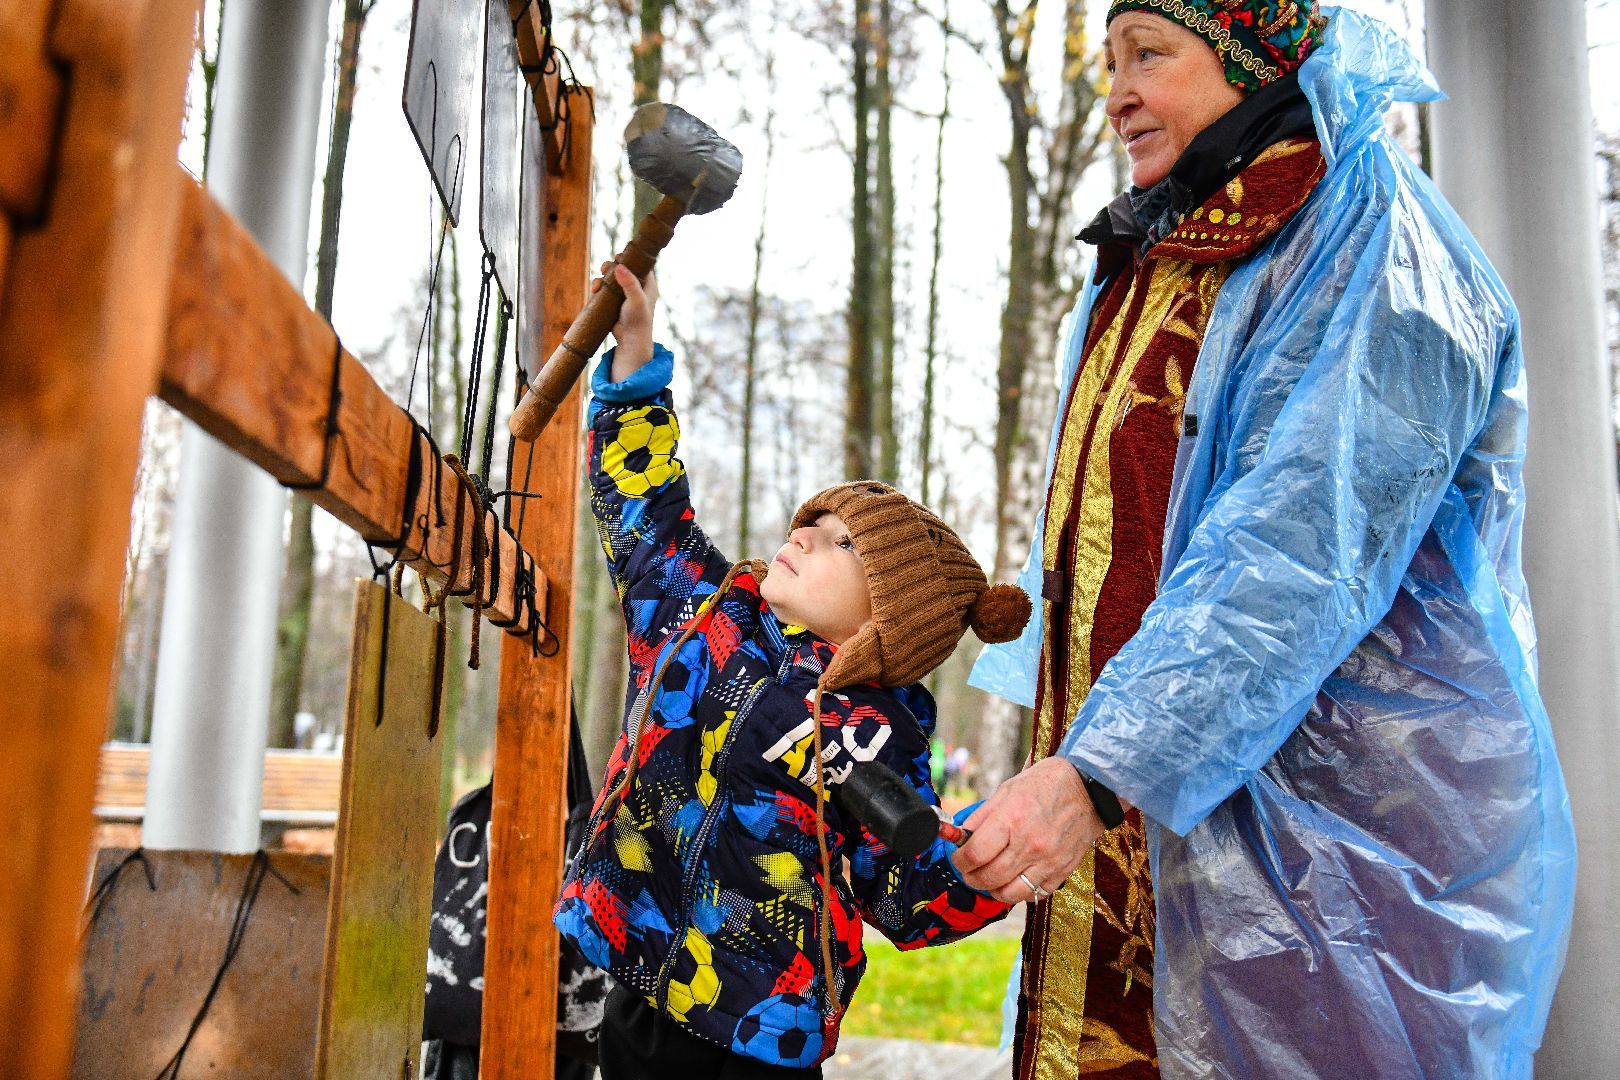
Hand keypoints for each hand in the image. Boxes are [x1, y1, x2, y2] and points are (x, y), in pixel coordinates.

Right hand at [594, 262, 657, 381]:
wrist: (630, 340)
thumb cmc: (638, 320)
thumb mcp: (636, 300)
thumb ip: (629, 282)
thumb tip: (619, 266)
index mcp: (647, 285)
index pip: (640, 265)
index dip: (629, 258)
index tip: (618, 257)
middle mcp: (636, 288)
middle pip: (622, 270)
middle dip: (611, 267)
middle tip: (604, 268)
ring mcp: (624, 295)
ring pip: (611, 279)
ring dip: (602, 278)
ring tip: (597, 284)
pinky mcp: (613, 303)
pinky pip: (605, 290)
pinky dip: (599, 288)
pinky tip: (594, 290)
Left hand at [950, 756, 1104, 902]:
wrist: (1090, 789)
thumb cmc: (1046, 784)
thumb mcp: (1007, 790)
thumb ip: (981, 816)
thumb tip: (960, 836)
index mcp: (1012, 820)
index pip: (975, 855)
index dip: (959, 861)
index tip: (958, 858)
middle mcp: (1030, 844)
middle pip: (989, 877)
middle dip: (972, 877)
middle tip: (969, 871)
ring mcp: (1048, 861)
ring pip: (1009, 893)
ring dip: (993, 889)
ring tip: (990, 878)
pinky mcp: (1062, 872)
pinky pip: (1034, 894)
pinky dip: (1019, 891)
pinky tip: (1015, 879)